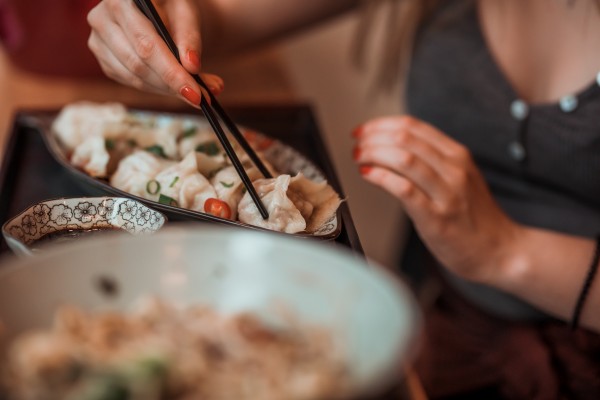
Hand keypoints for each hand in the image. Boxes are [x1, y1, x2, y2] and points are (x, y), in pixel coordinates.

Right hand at [87, 0, 223, 106]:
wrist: (157, 6)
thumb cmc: (172, 7)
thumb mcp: (186, 13)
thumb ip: (189, 38)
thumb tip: (191, 67)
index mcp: (121, 0)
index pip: (147, 44)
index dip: (171, 72)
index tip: (195, 93)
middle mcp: (102, 18)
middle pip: (138, 64)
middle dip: (172, 85)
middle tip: (201, 97)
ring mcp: (98, 40)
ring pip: (135, 77)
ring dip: (167, 89)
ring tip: (195, 90)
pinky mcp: (104, 58)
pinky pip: (131, 81)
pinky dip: (157, 88)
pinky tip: (174, 84)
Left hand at [353, 115, 522, 281]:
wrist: (499, 251)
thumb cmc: (473, 218)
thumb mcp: (458, 179)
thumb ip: (430, 163)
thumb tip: (389, 150)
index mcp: (457, 155)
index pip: (413, 127)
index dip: (382, 124)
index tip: (363, 130)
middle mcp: (454, 169)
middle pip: (406, 138)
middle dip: (373, 137)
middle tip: (357, 144)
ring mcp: (447, 193)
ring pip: (404, 159)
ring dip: (374, 154)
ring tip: (359, 158)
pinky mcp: (437, 218)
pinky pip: (404, 190)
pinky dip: (381, 177)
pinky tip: (367, 175)